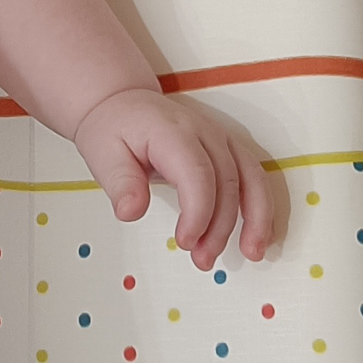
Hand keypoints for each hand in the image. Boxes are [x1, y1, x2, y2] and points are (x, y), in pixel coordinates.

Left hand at [72, 88, 273, 266]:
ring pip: (251, 178)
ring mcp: (221, 139)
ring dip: (255, 219)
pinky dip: (261, 206)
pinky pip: (254, 177)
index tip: (186, 242)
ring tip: (251, 254)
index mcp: (172, 133)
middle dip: (220, 226)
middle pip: (227, 181)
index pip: (197, 174)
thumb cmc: (112, 129)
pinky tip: (259, 235)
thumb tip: (131, 213)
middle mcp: (205, 133)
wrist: (123, 103)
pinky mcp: (228, 148)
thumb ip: (120, 183)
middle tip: (202, 260)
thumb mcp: (102, 154)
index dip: (198, 212)